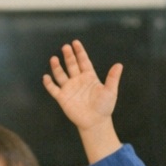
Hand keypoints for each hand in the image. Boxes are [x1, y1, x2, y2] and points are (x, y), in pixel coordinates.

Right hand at [42, 40, 122, 158]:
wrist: (95, 122)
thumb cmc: (104, 107)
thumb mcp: (110, 91)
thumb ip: (112, 78)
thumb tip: (119, 65)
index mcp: (89, 77)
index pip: (83, 61)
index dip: (79, 52)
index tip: (75, 42)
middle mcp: (78, 80)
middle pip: (71, 65)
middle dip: (68, 56)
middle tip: (65, 47)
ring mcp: (69, 88)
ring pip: (61, 75)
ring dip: (57, 67)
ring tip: (54, 59)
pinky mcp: (62, 98)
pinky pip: (53, 89)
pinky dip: (49, 84)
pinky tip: (46, 77)